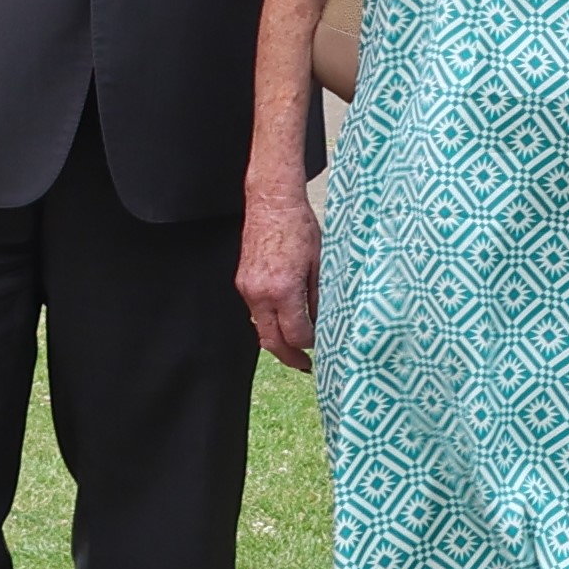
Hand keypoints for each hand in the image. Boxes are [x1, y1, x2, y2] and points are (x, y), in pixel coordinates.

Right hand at [237, 165, 320, 367]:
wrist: (271, 203)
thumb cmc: (300, 227)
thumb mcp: (321, 262)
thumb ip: (320, 296)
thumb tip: (325, 321)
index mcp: (284, 289)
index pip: (296, 334)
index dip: (310, 345)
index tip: (322, 346)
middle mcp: (261, 293)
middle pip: (271, 341)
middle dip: (289, 357)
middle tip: (305, 365)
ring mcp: (248, 289)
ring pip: (261, 328)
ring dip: (278, 340)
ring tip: (297, 347)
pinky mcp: (243, 282)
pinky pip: (256, 312)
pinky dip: (270, 321)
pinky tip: (285, 321)